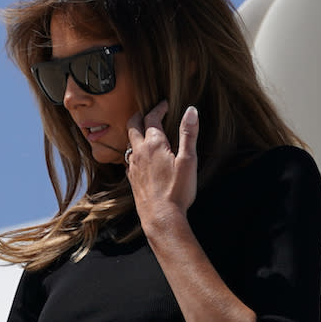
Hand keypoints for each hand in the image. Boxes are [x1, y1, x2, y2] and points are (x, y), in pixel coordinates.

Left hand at [125, 101, 199, 229]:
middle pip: (133, 125)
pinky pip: (129, 158)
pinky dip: (135, 150)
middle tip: (149, 112)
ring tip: (146, 132)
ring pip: (129, 141)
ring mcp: (133, 165)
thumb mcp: (188, 160)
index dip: (158, 108)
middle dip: (140, 115)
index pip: (152, 117)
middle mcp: (139, 152)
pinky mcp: (131, 178)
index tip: (164, 104)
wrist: (161, 217)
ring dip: (136, 132)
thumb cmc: (177, 191)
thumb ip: (189, 133)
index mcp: (154, 144)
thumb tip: (191, 110)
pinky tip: (142, 157)